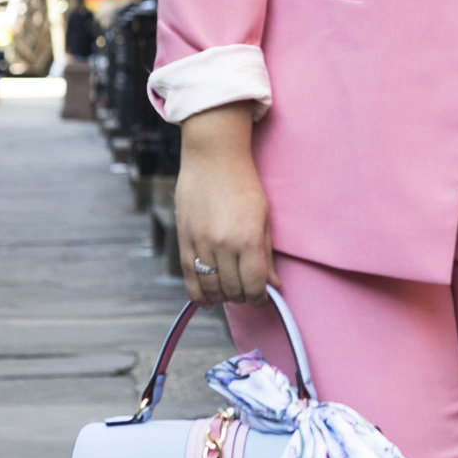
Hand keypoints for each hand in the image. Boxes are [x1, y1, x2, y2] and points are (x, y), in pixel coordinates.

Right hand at [172, 104, 272, 302]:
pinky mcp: (184, 240)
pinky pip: (189, 277)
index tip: (263, 297)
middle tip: (248, 292)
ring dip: (223, 296)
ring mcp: (200, 244)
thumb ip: (266, 255)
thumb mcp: (264, 218)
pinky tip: (208, 300)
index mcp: (247, 239)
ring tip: (230, 292)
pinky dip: (199, 294)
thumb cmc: (244, 185)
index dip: (260, 298)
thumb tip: (274, 286)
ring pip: (210, 287)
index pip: (254, 286)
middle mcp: (222, 245)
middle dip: (243, 297)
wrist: (212, 158)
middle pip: (232, 290)